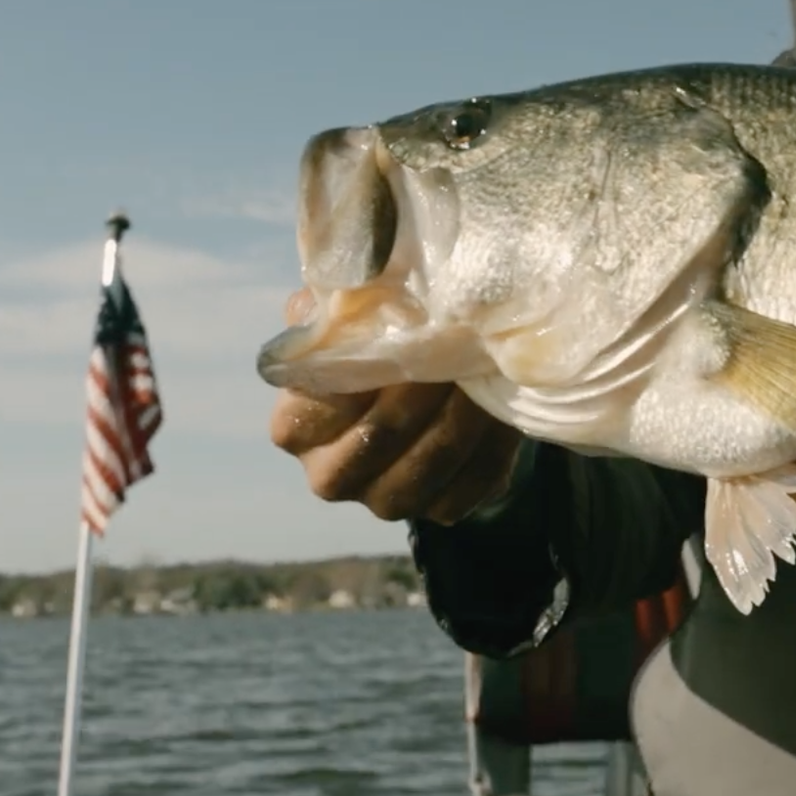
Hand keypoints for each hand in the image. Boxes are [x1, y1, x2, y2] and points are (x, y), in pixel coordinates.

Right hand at [267, 296, 521, 525]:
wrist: (433, 393)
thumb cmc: (380, 344)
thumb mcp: (354, 316)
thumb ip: (343, 302)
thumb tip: (354, 283)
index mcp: (294, 427)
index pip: (325, 401)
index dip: (370, 364)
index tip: (410, 328)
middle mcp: (329, 475)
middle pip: (379, 435)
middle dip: (425, 388)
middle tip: (460, 345)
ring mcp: (382, 501)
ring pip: (428, 466)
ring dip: (463, 416)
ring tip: (484, 370)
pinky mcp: (435, 512)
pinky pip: (467, 489)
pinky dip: (491, 450)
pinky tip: (500, 411)